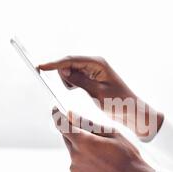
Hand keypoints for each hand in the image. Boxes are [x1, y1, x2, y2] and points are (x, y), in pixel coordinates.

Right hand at [39, 56, 163, 140]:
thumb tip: (63, 70)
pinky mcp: (91, 77)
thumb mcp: (98, 93)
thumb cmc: (119, 103)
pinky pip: (75, 78)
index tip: (39, 66)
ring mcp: (93, 70)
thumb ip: (80, 81)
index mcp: (98, 63)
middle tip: (74, 91)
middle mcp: (95, 63)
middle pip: (68, 64)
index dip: (54, 63)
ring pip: (70, 71)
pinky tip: (83, 92)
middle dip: (65, 76)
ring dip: (70, 82)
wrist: (132, 111)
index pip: (70, 60)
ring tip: (86, 93)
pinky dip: (73, 84)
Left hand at [53, 107, 154, 171]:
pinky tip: (99, 166)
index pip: (62, 125)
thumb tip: (70, 115)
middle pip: (68, 138)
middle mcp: (75, 156)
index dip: (57, 116)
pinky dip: (83, 163)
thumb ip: (88, 123)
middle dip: (76, 133)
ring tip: (102, 155)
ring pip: (73, 152)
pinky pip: (76, 165)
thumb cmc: (125, 155)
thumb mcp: (111, 133)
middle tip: (93, 136)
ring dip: (82, 150)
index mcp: (83, 142)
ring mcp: (74, 169)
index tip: (56, 109)